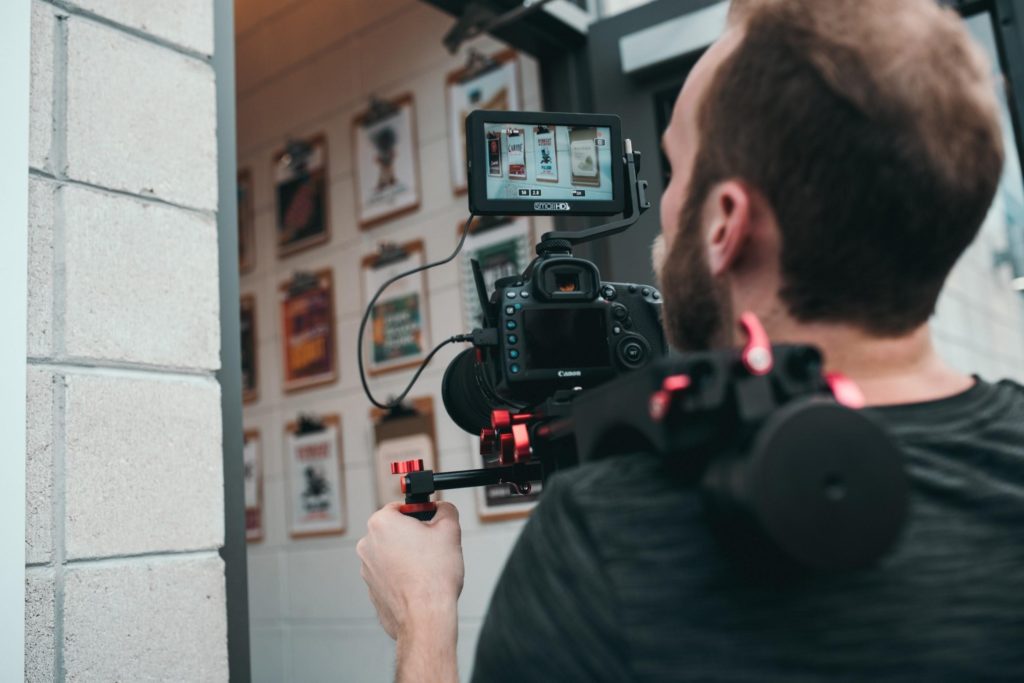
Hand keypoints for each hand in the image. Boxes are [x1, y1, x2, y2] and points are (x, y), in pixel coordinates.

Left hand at [357, 501, 464, 640]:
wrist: (425, 616)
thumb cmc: (433, 575)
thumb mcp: (450, 530)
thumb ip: (446, 510)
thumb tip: (443, 508)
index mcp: (381, 523)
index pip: (401, 507)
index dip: (421, 514)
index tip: (431, 524)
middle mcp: (368, 544)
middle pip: (395, 531)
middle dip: (413, 537)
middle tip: (433, 547)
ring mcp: (367, 568)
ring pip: (391, 553)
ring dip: (407, 557)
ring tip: (428, 568)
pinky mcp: (372, 589)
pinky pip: (389, 575)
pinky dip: (402, 576)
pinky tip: (419, 584)